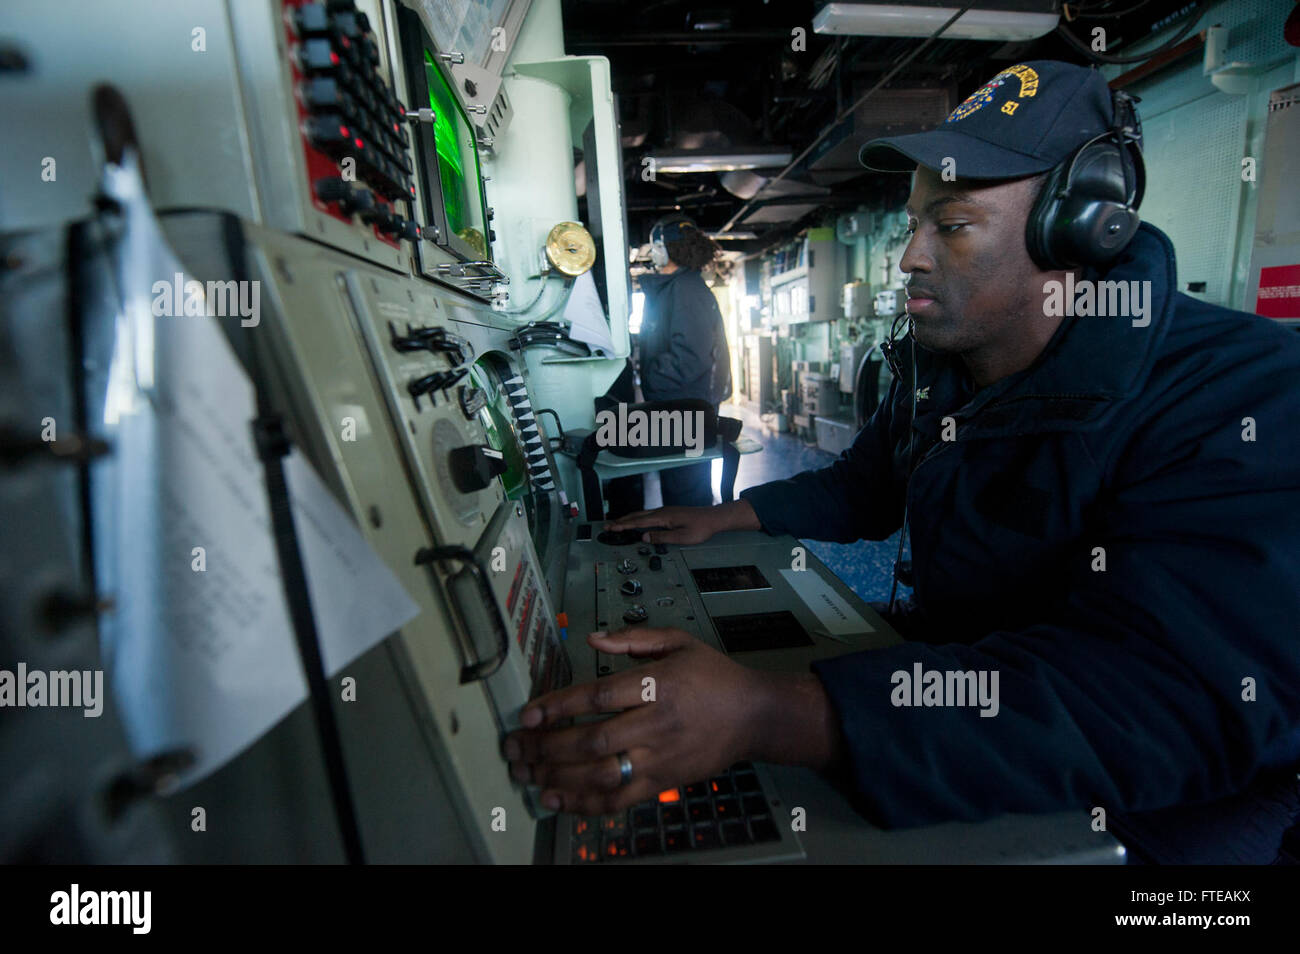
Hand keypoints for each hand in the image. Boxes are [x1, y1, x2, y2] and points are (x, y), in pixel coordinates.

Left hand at [502, 627, 771, 814]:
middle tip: (516, 749)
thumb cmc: (713, 675)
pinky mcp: (664, 783)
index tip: (529, 716)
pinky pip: (621, 799)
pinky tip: (558, 801)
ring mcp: (660, 758)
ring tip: (527, 776)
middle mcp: (656, 724)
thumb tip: (590, 638)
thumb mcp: (679, 642)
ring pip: (602, 775)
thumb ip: (633, 639)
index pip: (598, 696)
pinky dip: (587, 804)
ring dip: (559, 779)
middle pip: (593, 741)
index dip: (559, 707)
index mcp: (657, 685)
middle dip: (548, 747)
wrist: (754, 715)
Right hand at [605, 499, 758, 544]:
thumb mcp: (682, 537)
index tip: (611, 528)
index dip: (623, 526)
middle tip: (606, 526)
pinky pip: (648, 514)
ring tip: (617, 523)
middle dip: (621, 521)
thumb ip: (662, 538)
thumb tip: (644, 538)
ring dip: (628, 519)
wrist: (713, 518)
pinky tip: (636, 521)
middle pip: (636, 516)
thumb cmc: (700, 528)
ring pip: (642, 514)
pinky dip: (637, 518)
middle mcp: (661, 511)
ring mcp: (665, 511)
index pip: (638, 522)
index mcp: (663, 517)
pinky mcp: (669, 512)